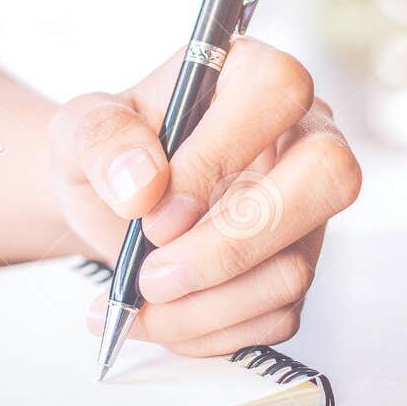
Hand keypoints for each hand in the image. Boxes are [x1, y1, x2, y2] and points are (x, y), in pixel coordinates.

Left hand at [49, 39, 360, 355]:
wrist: (115, 205)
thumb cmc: (111, 153)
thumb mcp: (79, 130)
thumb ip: (101, 139)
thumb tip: (142, 184)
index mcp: (252, 76)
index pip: (276, 92)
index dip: (219, 156)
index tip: (155, 212)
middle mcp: (301, 135)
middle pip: (327, 178)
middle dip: (230, 246)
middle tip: (154, 275)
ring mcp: (309, 208)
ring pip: (295, 267)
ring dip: (205, 304)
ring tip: (140, 300)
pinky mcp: (300, 264)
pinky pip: (278, 313)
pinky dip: (211, 329)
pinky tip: (166, 315)